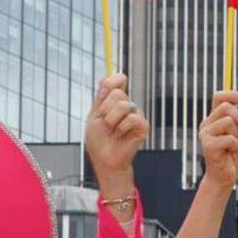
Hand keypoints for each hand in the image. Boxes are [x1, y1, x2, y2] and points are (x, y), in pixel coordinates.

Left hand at [83, 73, 145, 191]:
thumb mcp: (94, 115)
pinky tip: (121, 135)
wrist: (105, 159)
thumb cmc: (99, 140)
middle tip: (106, 123)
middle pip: (118, 93)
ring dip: (111, 120)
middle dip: (106, 109)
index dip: (111, 82)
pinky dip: (121, 128)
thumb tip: (104, 78)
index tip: (103, 94)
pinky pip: (131, 118)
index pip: (119, 79)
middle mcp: (128, 105)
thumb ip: (100, 97)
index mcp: (115, 101)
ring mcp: (136, 115)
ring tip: (113, 131)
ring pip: (124, 105)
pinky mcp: (143, 126)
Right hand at [196, 90, 237, 185]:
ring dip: (237, 135)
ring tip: (232, 145)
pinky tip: (230, 152)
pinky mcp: (207, 145)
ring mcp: (205, 133)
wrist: (225, 176)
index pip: (219, 97)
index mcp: (214, 118)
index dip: (232, 94)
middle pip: (226, 107)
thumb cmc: (233, 154)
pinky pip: (229, 138)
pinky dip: (235, 146)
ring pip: (229, 121)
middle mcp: (207, 123)